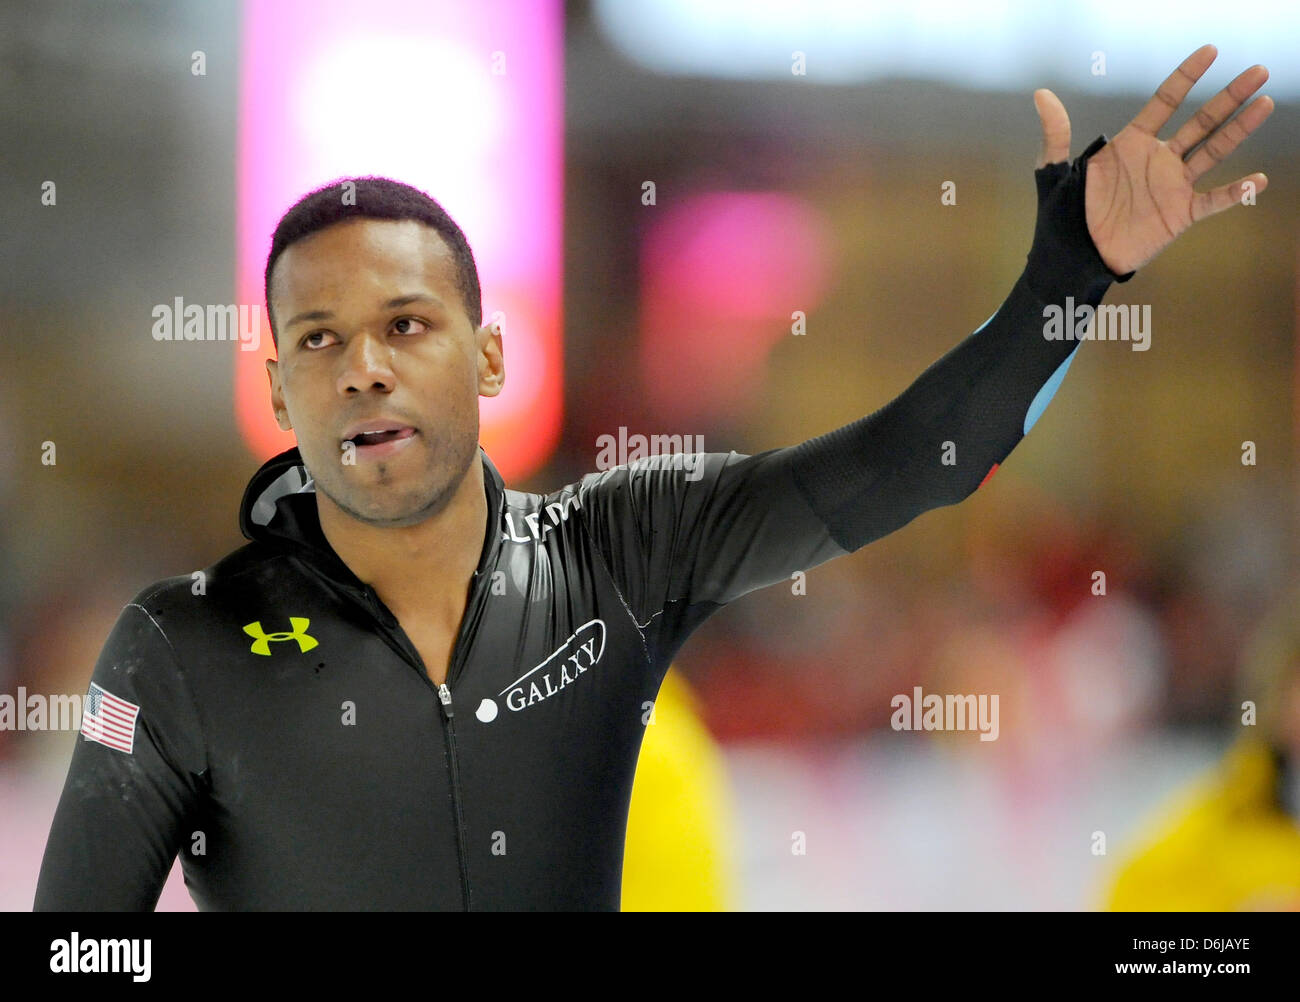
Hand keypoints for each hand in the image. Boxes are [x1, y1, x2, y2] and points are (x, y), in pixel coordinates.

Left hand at [1033, 44, 1273, 275]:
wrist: (1071, 256)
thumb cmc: (1062, 214)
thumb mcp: (1054, 170)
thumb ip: (1056, 132)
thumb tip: (1041, 94)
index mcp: (1131, 144)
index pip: (1165, 102)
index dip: (1186, 77)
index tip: (1210, 51)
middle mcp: (1158, 159)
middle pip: (1201, 121)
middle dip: (1229, 97)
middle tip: (1258, 71)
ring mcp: (1172, 185)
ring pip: (1214, 151)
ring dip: (1240, 129)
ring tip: (1264, 104)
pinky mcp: (1179, 214)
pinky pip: (1213, 201)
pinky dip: (1235, 193)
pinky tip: (1256, 180)